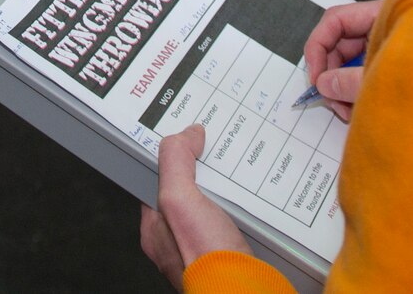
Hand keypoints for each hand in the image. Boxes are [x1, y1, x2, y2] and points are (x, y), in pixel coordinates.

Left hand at [139, 125, 249, 287]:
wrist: (242, 292)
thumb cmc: (206, 260)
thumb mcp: (178, 199)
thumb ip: (175, 162)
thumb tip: (186, 135)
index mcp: (156, 228)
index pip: (157, 180)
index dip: (171, 156)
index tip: (187, 137)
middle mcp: (179, 239)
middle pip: (190, 189)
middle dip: (205, 171)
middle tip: (219, 150)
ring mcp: (208, 245)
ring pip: (217, 203)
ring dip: (230, 188)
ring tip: (242, 171)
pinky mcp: (234, 251)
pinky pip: (238, 219)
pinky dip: (248, 207)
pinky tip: (255, 199)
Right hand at [302, 0, 383, 120]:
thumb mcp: (387, 76)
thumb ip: (351, 81)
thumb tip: (322, 85)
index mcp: (383, 16)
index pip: (336, 20)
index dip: (318, 47)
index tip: (316, 79)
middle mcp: (383, 29)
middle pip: (341, 44)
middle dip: (330, 74)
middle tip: (331, 103)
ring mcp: (389, 50)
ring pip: (350, 63)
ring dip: (341, 88)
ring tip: (346, 113)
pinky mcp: (394, 69)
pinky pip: (363, 76)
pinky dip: (355, 92)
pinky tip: (356, 110)